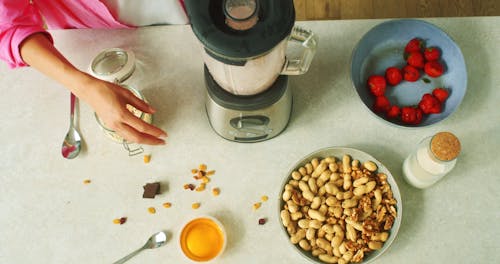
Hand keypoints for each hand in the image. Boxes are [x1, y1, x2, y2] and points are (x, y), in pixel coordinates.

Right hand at [18, 33, 166, 144]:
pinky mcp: (110, 126)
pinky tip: (141, 135)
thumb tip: (152, 111)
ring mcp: (112, 126)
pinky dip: (135, 137)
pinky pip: (125, 135)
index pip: (142, 127)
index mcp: (121, 114)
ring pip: (131, 138)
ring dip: (144, 140)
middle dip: (151, 141)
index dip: (154, 132)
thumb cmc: (105, 89)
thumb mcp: (126, 94)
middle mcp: (117, 123)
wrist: (88, 90)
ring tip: (154, 140)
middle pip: (137, 138)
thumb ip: (140, 104)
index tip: (163, 133)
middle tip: (161, 141)